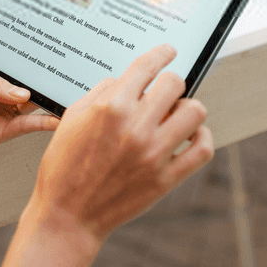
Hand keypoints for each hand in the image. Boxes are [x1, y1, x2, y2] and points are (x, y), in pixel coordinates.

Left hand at [0, 52, 58, 162]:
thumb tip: (23, 93)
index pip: (19, 68)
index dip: (35, 66)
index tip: (55, 62)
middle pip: (30, 87)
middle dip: (47, 84)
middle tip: (67, 79)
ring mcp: (0, 112)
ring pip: (32, 107)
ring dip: (49, 103)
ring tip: (67, 96)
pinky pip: (25, 126)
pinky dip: (42, 123)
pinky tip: (55, 118)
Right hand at [25, 44, 213, 245]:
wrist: (68, 215)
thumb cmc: (64, 167)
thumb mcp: (72, 119)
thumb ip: (100, 93)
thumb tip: (125, 81)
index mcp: (112, 108)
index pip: (147, 67)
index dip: (162, 53)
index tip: (169, 50)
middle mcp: (136, 127)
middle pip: (175, 83)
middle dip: (170, 82)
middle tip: (164, 90)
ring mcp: (154, 153)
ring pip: (195, 112)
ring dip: (186, 108)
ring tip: (174, 115)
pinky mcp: (166, 178)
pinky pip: (202, 149)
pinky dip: (201, 137)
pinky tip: (189, 135)